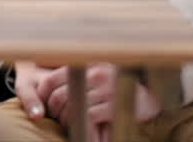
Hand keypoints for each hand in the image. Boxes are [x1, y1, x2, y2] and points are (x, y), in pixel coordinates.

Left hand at [12, 62, 160, 136]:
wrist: (150, 99)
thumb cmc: (118, 88)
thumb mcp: (99, 74)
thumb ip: (80, 76)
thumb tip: (46, 82)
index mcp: (88, 64)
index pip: (53, 77)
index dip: (43, 94)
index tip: (42, 105)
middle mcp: (96, 74)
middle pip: (60, 95)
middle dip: (54, 111)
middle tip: (56, 119)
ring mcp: (106, 89)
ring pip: (72, 108)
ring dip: (67, 121)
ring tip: (68, 125)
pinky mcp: (113, 105)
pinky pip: (88, 117)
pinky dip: (82, 126)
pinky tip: (82, 129)